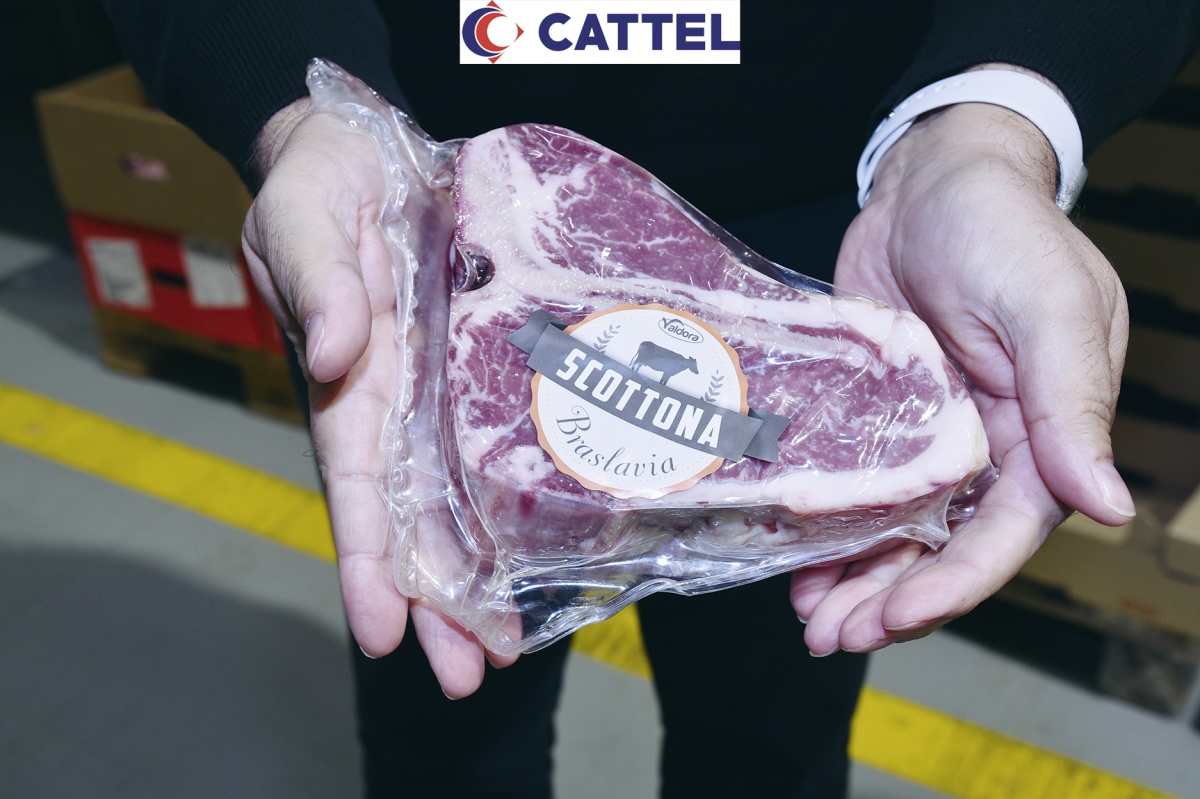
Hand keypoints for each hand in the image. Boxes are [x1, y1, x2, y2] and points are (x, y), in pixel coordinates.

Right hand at [242, 101, 510, 696]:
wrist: (368, 149)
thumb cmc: (320, 181)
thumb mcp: (301, 217)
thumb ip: (316, 282)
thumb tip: (336, 357)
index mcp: (345, 381)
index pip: (354, 485)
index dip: (366, 559)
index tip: (384, 631)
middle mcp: (391, 404)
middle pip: (407, 518)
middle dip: (431, 599)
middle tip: (465, 675)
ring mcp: (436, 392)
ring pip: (453, 498)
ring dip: (473, 576)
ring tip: (503, 649)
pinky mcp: (476, 367)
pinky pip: (495, 444)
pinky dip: (511, 502)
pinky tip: (542, 555)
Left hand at [792, 94, 1134, 655]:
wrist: (930, 176)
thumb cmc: (1003, 226)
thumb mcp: (1048, 306)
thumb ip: (1072, 405)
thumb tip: (1107, 507)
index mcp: (1042, 432)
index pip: (1004, 532)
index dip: (954, 584)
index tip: (897, 619)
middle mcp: (984, 446)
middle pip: (942, 546)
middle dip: (893, 599)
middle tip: (834, 638)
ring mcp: (923, 433)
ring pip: (894, 527)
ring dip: (856, 578)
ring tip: (811, 620)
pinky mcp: (873, 413)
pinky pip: (852, 483)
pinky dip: (829, 525)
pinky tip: (797, 559)